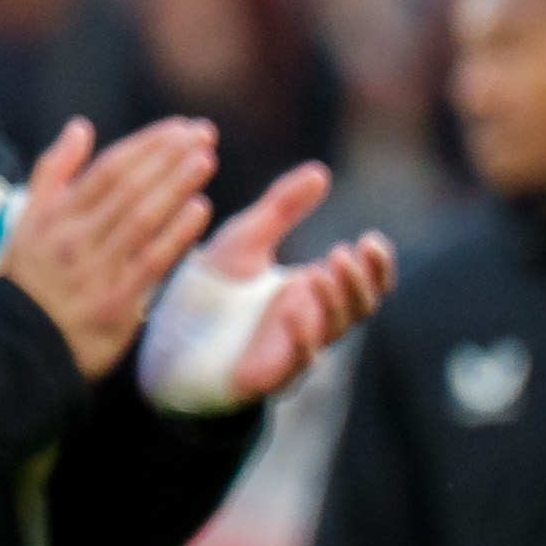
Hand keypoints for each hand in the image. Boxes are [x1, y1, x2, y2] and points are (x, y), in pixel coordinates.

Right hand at [0, 113, 225, 376]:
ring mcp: (95, 271)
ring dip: (175, 186)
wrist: (18, 347)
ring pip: (141, 219)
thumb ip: (53, 171)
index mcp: (56, 216)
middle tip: (203, 134)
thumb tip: (80, 127)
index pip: (108, 169)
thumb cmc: (30, 279)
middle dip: (168, 157)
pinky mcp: (114, 304)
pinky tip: (199, 209)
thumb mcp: (28, 221)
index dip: (147, 144)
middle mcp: (75, 239)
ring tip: (205, 160)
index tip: (180, 127)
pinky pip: (150, 262)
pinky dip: (176, 234)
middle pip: (128, 188)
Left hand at [137, 164, 390, 412]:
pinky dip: (303, 337)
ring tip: (320, 270)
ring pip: (334, 329)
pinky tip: (294, 310)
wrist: (167, 337)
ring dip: (335, 300)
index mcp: (312, 291)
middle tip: (348, 250)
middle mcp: (312, 320)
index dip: (378, 266)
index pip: (365, 283)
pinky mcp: (271, 373)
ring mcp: (294, 348)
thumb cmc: (212, 291)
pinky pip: (299, 360)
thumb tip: (320, 172)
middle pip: (360, 306)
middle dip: (361, 280)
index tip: (371, 239)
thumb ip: (282, 207)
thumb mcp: (247, 239)